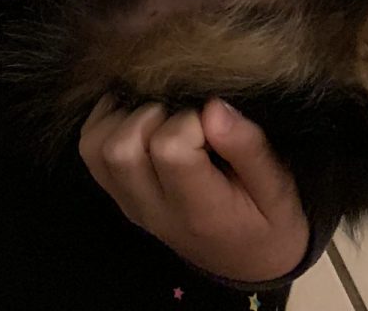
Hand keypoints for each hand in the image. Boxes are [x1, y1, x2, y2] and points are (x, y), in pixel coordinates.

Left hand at [79, 95, 308, 282]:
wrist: (248, 260)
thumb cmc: (268, 218)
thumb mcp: (277, 187)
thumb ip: (248, 147)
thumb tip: (213, 107)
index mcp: (198, 211)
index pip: (169, 149)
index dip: (190, 118)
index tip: (214, 117)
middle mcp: (153, 210)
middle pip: (122, 148)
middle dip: (152, 113)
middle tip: (185, 112)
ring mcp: (130, 203)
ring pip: (97, 147)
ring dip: (125, 115)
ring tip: (162, 111)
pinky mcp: (119, 193)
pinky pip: (90, 149)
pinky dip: (108, 120)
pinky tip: (141, 112)